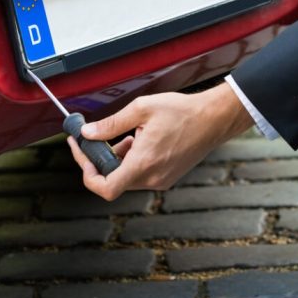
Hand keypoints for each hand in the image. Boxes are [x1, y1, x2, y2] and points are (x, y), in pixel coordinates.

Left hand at [67, 82, 253, 199]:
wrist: (214, 119)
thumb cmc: (183, 112)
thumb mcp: (141, 109)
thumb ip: (111, 124)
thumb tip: (89, 133)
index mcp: (143, 163)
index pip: (106, 188)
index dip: (87, 175)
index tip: (83, 155)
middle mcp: (152, 178)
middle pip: (113, 180)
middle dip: (100, 160)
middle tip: (93, 140)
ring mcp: (161, 180)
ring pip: (127, 177)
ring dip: (117, 160)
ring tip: (123, 137)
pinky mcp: (167, 177)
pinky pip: (140, 175)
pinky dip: (132, 161)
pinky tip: (138, 141)